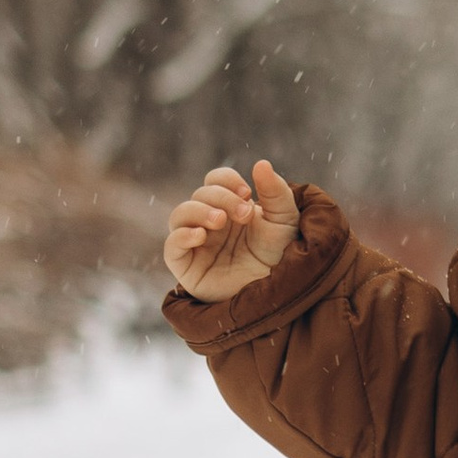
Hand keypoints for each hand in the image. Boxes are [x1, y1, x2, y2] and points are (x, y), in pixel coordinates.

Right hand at [163, 159, 300, 299]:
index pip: (214, 180)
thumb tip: (260, 163)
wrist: (280, 294)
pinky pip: (172, 247)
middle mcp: (210, 223)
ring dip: (198, 211)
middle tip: (244, 214)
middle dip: (221, 198)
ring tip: (220, 220)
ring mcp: (197, 244)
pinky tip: (201, 235)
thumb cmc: (282, 257)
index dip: (225, 180)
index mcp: (230, 207)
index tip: (246, 192)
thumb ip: (276, 192)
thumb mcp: (285, 220)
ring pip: (179, 215)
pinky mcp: (188, 268)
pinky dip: (181, 236)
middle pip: (199, 195)